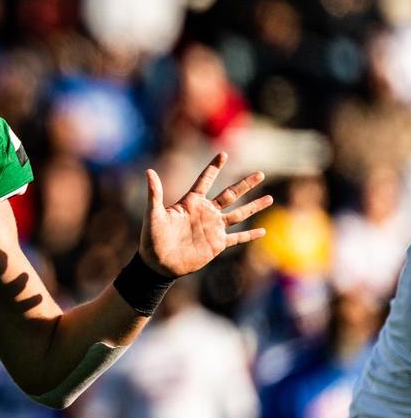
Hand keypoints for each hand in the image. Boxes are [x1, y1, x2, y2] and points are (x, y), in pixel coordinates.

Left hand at [141, 152, 271, 277]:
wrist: (157, 263)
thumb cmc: (152, 238)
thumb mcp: (153, 214)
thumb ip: (154, 193)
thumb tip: (149, 171)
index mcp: (191, 203)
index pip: (205, 180)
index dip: (214, 168)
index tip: (223, 154)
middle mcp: (205, 213)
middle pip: (230, 194)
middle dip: (245, 184)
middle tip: (261, 174)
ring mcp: (212, 228)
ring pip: (239, 214)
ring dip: (254, 206)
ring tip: (270, 198)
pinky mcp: (216, 244)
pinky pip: (237, 238)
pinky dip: (250, 235)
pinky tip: (263, 231)